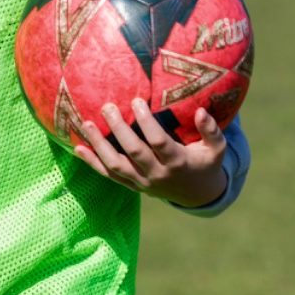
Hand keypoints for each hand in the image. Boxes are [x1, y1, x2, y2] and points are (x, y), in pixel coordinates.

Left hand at [74, 100, 227, 207]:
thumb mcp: (216, 149)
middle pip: (133, 152)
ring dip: (98, 145)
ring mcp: (142, 182)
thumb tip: (201, 111)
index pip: (158, 141)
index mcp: (177, 163)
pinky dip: (92, 163)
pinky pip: (108, 175)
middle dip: (118, 129)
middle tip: (107, 106)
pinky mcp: (131, 185)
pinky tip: (77, 148)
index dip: (146, 122)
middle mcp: (157, 174)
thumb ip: (212, 131)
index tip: (136, 101)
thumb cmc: (205, 163)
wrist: (196, 194)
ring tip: (86, 123)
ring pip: (115, 166)